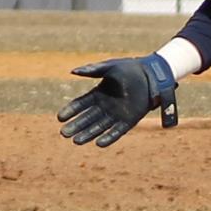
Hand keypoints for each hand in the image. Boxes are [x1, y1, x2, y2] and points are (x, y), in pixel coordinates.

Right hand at [57, 54, 177, 146]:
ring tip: (76, 141)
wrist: (151, 75)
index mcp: (98, 93)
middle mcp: (105, 106)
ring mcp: (116, 115)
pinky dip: (108, 138)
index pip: (80, 104)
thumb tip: (72, 71)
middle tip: (63, 134)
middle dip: (75, 126)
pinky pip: (116, 132)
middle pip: (86, 119)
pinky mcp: (128, 121)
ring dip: (87, 134)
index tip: (60, 117)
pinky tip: (98, 143)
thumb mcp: (109, 67)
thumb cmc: (129, 68)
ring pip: (98, 128)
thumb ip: (92, 70)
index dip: (70, 111)